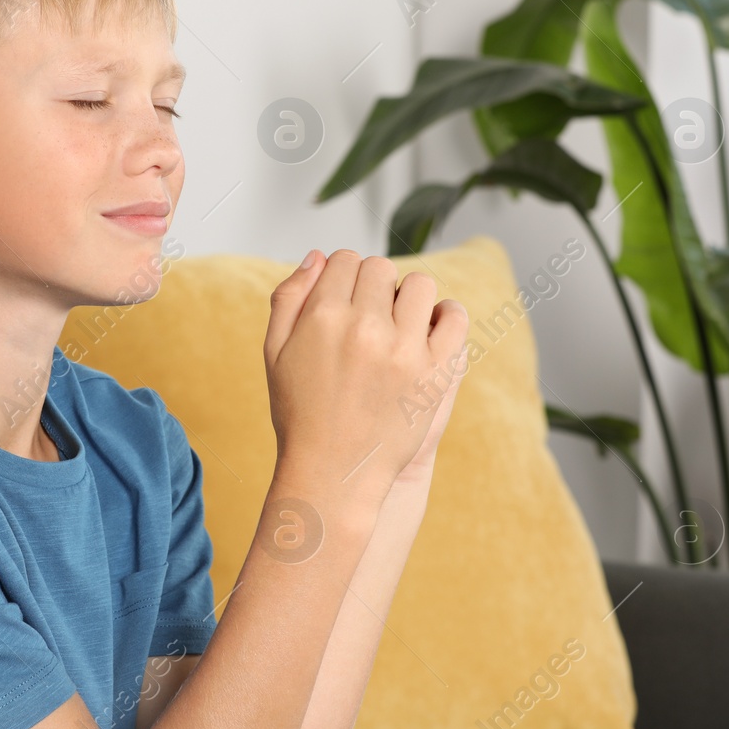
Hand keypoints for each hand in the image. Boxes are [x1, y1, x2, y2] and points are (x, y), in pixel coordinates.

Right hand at [263, 249, 468, 505]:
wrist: (333, 472)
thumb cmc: (300, 413)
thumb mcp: (275, 352)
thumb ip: (289, 298)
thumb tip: (319, 256)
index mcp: (322, 317)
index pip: (344, 260)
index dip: (343, 275)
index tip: (345, 298)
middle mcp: (364, 327)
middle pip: (379, 269)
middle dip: (373, 286)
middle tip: (369, 316)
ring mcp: (404, 350)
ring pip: (418, 285)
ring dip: (408, 298)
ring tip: (399, 324)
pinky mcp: (435, 373)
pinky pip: (454, 319)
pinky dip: (446, 316)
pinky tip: (431, 329)